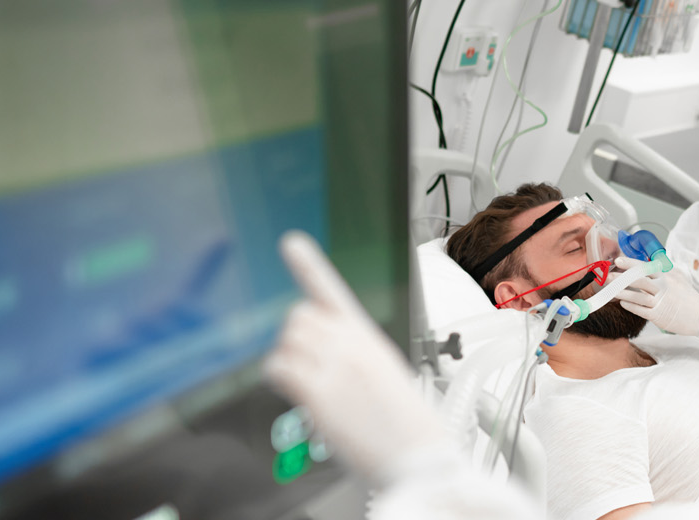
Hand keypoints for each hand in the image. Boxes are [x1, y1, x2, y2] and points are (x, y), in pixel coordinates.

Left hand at [267, 231, 450, 484]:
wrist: (418, 456)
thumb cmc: (405, 424)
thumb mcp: (385, 373)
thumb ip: (352, 355)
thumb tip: (316, 355)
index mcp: (369, 337)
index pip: (333, 291)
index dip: (308, 265)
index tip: (291, 242)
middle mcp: (351, 344)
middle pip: (298, 316)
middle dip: (296, 338)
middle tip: (309, 366)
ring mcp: (335, 365)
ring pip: (287, 340)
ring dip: (290, 361)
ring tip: (310, 385)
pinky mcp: (318, 391)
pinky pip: (279, 368)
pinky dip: (280, 379)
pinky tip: (296, 393)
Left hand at [616, 257, 698, 337]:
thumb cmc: (688, 296)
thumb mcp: (678, 278)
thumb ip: (664, 270)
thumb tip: (651, 261)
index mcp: (667, 276)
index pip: (646, 267)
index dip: (631, 263)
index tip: (619, 260)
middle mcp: (663, 287)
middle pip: (640, 280)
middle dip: (622, 277)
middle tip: (609, 275)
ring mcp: (661, 302)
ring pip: (638, 296)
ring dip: (623, 292)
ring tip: (611, 290)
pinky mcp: (659, 316)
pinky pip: (642, 310)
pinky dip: (631, 306)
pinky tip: (622, 302)